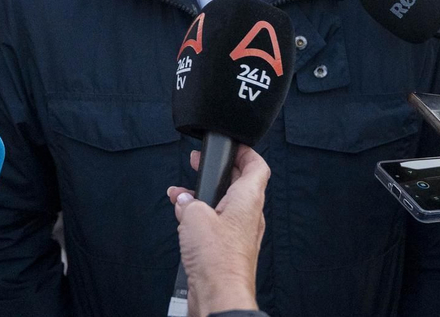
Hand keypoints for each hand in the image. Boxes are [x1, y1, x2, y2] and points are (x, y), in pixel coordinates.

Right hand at [167, 146, 269, 316]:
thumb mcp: (195, 216)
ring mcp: (240, 234)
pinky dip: (202, 218)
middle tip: (200, 163)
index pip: (257, 166)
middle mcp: (249, 215)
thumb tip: (183, 198)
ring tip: (182, 194)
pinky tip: (183, 220)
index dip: (246, 152)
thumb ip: (188, 200)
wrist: (221, 295)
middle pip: (239, 183)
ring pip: (225, 205)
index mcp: (248, 199)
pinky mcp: (229, 250)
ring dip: (204, 197)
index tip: (232, 145)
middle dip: (218, 172)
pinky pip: (217, 225)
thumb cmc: (218, 259)